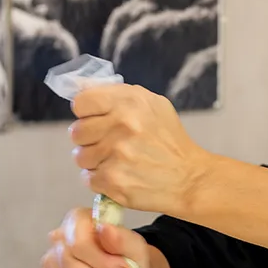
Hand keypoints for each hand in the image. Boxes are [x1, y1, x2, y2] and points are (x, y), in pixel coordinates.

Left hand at [68, 84, 214, 213]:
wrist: (190, 178)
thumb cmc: (169, 141)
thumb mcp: (152, 106)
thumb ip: (116, 95)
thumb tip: (79, 87)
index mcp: (130, 102)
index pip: (81, 102)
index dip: (86, 113)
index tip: (95, 121)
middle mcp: (123, 124)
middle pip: (76, 132)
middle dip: (89, 140)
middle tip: (108, 145)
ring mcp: (117, 154)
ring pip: (80, 157)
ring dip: (94, 162)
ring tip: (115, 162)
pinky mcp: (114, 180)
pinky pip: (88, 178)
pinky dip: (101, 181)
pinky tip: (120, 176)